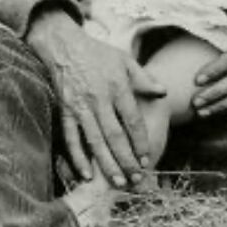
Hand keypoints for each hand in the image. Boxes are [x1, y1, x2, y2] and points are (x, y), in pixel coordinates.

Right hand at [28, 9, 165, 186]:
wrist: (63, 45)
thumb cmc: (97, 53)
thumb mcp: (124, 60)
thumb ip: (144, 79)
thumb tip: (163, 92)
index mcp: (117, 86)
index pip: (132, 120)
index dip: (140, 141)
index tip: (147, 158)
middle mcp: (99, 98)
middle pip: (115, 135)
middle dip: (127, 159)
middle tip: (136, 178)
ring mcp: (80, 106)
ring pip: (95, 140)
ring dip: (107, 163)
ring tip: (118, 181)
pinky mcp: (65, 111)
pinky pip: (71, 138)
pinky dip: (78, 157)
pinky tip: (87, 173)